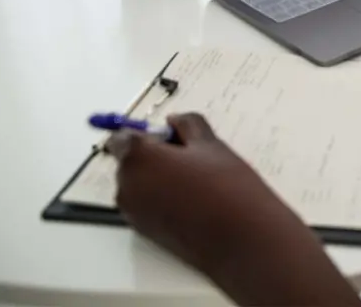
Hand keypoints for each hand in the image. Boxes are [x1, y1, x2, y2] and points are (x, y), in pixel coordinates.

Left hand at [108, 114, 357, 304]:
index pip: (122, 138)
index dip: (147, 134)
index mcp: (137, 158)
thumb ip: (187, 124)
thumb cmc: (225, 186)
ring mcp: (133, 212)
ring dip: (158, 177)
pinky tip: (192, 200)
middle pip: (131, 161)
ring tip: (196, 181)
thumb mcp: (210, 144)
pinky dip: (161, 197)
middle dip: (154, 155)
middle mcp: (126, 186)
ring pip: (139, 183)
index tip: (171, 136)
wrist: (238, 238)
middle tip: (192, 157)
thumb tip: (174, 122)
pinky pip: (146, 203)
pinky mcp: (144, 232)